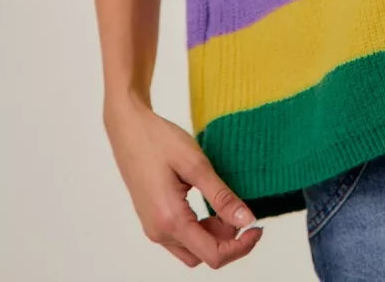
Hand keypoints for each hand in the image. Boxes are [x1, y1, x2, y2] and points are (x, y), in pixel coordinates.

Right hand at [104, 94, 263, 267]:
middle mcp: (159, 232)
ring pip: (192, 249)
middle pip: (203, 255)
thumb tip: (247, 220)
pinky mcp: (152, 219)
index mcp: (170, 221)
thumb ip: (221, 196)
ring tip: (224, 204)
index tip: (257, 226)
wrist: (128, 128)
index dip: (241, 246)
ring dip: (213, 235)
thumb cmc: (158, 140)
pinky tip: (208, 205)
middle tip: (242, 210)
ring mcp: (153, 228)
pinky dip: (199, 229)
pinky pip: (181, 237)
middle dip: (228, 239)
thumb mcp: (196, 164)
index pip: (213, 254)